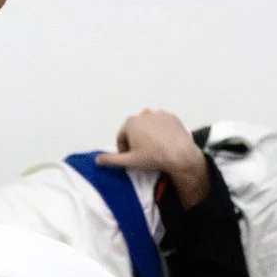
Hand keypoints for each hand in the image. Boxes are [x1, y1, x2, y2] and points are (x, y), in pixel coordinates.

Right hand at [95, 108, 210, 207]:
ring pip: (148, 126)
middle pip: (135, 130)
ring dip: (148, 135)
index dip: (123, 149)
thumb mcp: (129, 161)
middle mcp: (144, 114)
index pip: (121, 137)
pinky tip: (164, 143)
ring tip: (154, 149)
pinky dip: (161, 132)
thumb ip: (110, 160)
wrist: (180, 155)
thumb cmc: (153, 157)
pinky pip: (162, 124)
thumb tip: (97, 159)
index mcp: (131, 123)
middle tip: (142, 155)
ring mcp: (159, 114)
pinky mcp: (172, 117)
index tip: (129, 158)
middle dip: (135, 141)